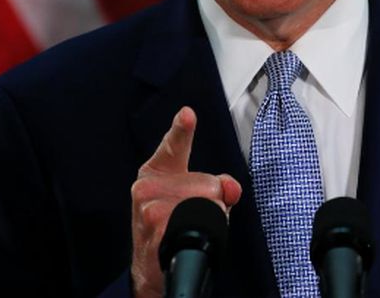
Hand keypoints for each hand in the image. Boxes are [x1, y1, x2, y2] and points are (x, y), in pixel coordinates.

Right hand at [130, 107, 241, 297]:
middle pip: (208, 184)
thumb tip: (231, 188)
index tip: (188, 114)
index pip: (174, 145)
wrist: (150, 266)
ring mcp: (148, 205)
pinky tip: (179, 240)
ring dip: (206, 222)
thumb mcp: (198, 203)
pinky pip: (195, 224)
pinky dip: (197, 234)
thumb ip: (220, 188)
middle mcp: (148, 185)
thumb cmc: (173, 228)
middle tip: (191, 220)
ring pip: (205, 204)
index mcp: (158, 171)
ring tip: (184, 231)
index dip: (182, 129)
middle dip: (212, 204)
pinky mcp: (153, 225)